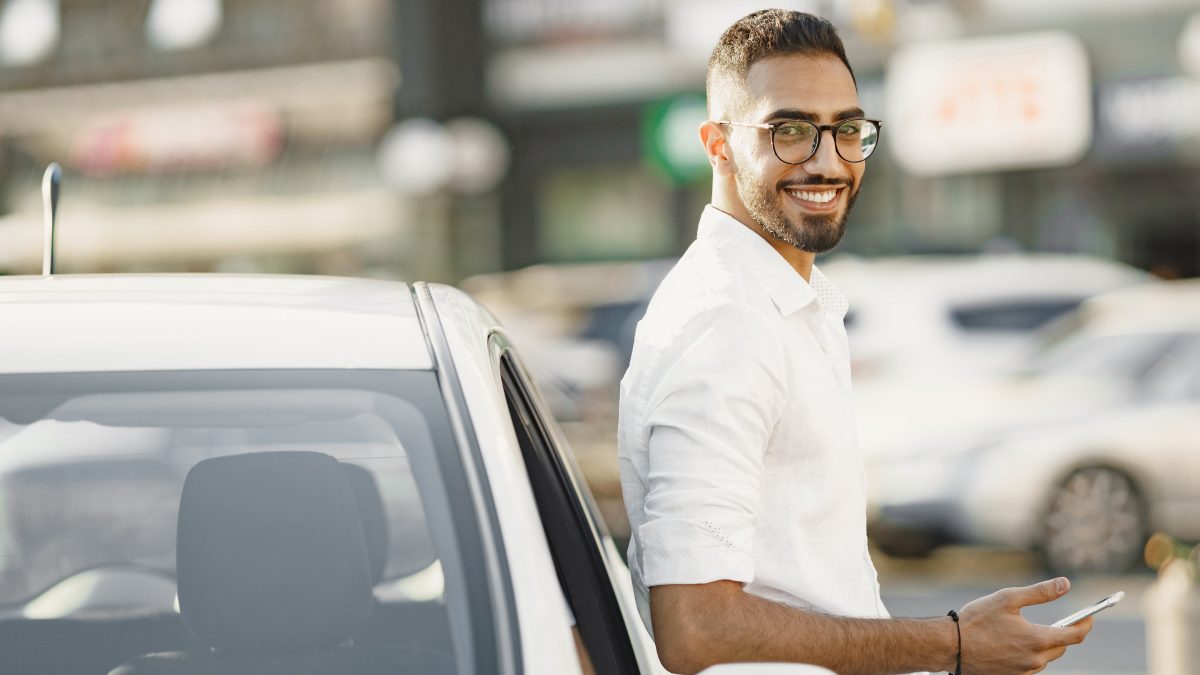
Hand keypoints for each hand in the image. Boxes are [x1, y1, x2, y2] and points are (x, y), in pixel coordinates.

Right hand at [957, 577, 1093, 673]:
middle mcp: (1035, 660)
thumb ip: (1040, 592)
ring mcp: (1024, 672)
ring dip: (1045, 644)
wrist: (950, 647)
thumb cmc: (977, 620)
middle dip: (1064, 633)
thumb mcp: (1008, 598)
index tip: (1090, 616)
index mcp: (1037, 640)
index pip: (1075, 635)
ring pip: (1045, 658)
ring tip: (1029, 630)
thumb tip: (1065, 584)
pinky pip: (1030, 665)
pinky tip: (1013, 643)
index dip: (1086, 624)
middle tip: (1060, 620)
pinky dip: (1030, 654)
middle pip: (1061, 647)